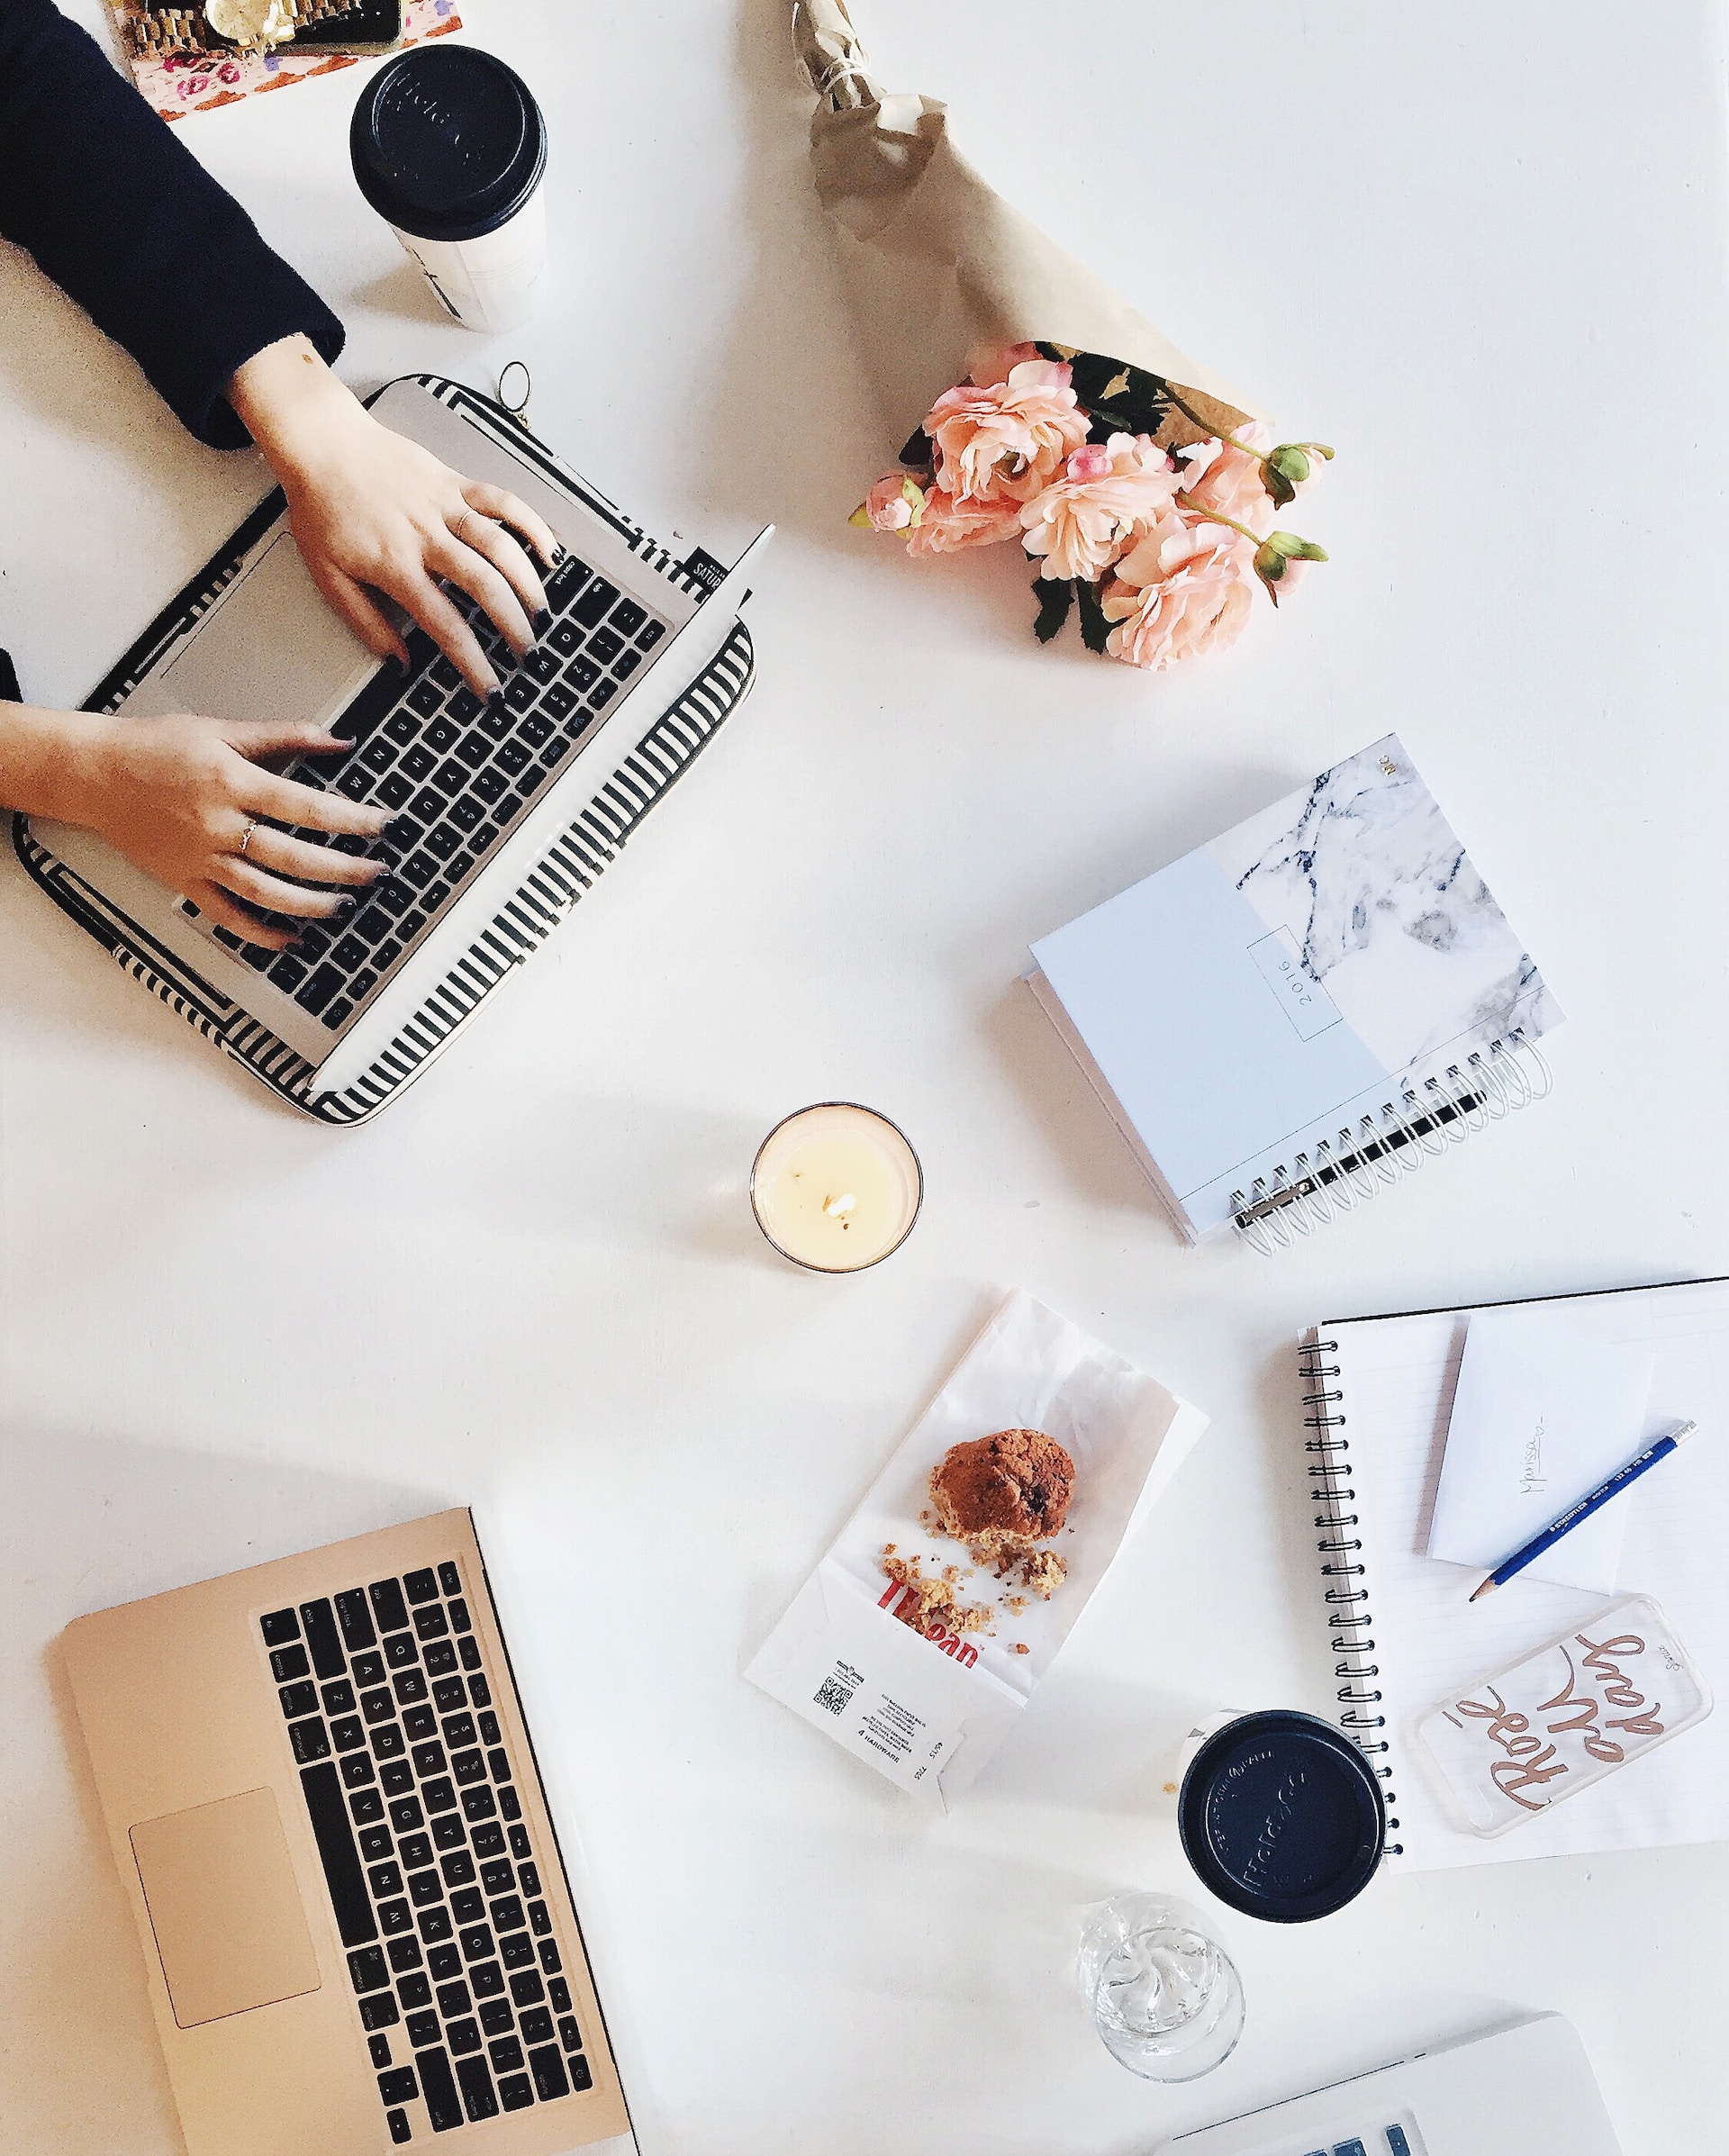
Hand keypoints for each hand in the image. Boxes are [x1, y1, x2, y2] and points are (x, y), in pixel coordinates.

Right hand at [57, 708, 389, 947]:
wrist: (94, 773)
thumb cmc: (154, 747)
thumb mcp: (221, 729)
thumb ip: (284, 735)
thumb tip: (339, 740)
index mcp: (232, 782)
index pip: (306, 806)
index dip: (351, 819)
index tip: (382, 825)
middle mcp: (218, 824)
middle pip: (293, 856)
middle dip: (343, 868)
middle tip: (376, 872)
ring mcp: (201, 858)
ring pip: (265, 892)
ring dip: (310, 905)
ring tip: (343, 906)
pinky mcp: (184, 880)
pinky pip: (226, 916)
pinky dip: (260, 933)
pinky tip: (290, 939)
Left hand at [228, 337, 561, 698]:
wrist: (322, 444)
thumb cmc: (322, 506)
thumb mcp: (329, 577)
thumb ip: (366, 623)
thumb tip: (397, 661)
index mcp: (395, 565)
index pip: (446, 625)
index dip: (473, 662)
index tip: (490, 687)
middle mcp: (426, 536)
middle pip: (485, 586)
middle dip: (513, 626)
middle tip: (525, 652)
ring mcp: (444, 506)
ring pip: (501, 545)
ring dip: (528, 582)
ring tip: (540, 611)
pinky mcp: (454, 482)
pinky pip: (503, 501)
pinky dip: (531, 524)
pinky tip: (547, 550)